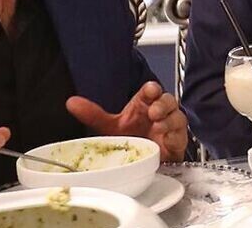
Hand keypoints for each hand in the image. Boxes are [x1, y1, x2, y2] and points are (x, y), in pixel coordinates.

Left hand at [67, 82, 187, 161]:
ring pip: (177, 117)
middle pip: (168, 100)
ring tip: (158, 125)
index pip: (152, 90)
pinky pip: (181, 136)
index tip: (150, 91)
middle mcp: (160, 113)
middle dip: (163, 104)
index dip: (152, 89)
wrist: (141, 163)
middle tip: (153, 111)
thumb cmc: (131, 139)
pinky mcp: (177, 142)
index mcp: (145, 104)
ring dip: (169, 120)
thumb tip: (71, 102)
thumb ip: (93, 114)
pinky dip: (174, 136)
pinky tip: (165, 138)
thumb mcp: (110, 126)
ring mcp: (170, 127)